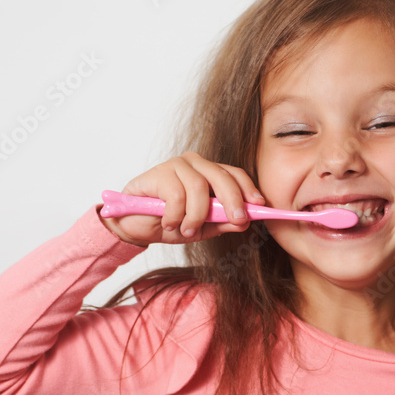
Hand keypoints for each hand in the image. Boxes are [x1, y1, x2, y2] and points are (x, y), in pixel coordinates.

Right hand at [100, 151, 265, 245]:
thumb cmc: (170, 222)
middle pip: (222, 176)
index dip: (248, 188)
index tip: (259, 206)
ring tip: (187, 230)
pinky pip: (176, 195)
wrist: (135, 226)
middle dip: (233, 200)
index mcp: (209, 173)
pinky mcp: (158, 173)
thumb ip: (223, 223)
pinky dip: (176, 215)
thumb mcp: (202, 228)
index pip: (234, 174)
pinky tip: (169, 223)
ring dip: (196, 215)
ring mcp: (176, 165)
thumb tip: (245, 221)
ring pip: (199, 188)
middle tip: (237, 220)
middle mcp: (195, 164)